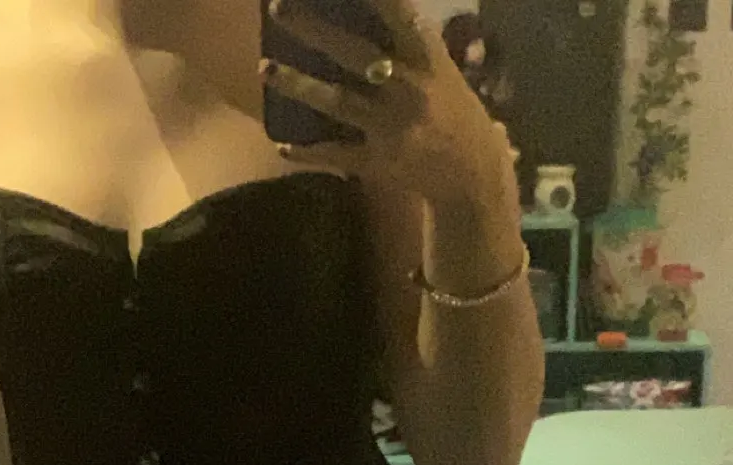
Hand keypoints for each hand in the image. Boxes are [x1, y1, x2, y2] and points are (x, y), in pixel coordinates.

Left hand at [261, 0, 511, 209]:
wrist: (472, 176)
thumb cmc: (451, 112)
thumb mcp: (440, 70)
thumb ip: (408, 45)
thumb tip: (375, 14)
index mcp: (427, 60)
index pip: (399, 15)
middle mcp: (408, 89)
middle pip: (353, 53)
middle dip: (315, 30)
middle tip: (277, 7)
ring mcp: (391, 127)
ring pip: (337, 102)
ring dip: (298, 84)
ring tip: (265, 67)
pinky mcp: (379, 162)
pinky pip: (336, 154)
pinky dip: (308, 151)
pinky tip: (282, 145)